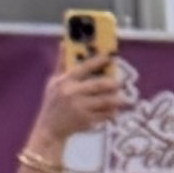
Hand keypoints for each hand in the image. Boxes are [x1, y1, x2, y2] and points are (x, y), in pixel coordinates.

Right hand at [15, 53, 130, 172]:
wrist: (50, 129)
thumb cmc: (53, 102)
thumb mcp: (54, 82)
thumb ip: (61, 64)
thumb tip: (63, 43)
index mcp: (65, 82)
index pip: (84, 68)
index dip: (98, 61)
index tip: (110, 57)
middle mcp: (73, 94)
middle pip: (100, 85)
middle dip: (113, 84)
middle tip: (120, 83)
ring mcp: (80, 108)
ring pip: (106, 101)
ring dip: (117, 100)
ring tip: (123, 99)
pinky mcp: (86, 121)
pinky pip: (105, 115)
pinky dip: (112, 113)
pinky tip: (115, 111)